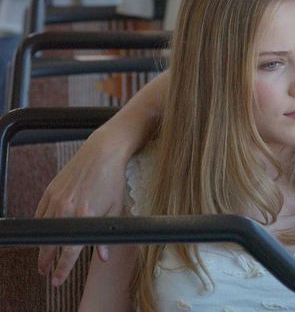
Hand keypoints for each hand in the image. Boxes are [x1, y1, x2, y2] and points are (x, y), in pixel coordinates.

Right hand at [35, 128, 128, 285]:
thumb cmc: (112, 179)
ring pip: (43, 230)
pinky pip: (40, 214)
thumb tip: (103, 256)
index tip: (57, 279)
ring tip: (43, 257)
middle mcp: (66, 208)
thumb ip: (106, 235)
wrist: (102, 153)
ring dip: (42, 245)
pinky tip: (43, 233)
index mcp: (85, 215)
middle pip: (50, 243)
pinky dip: (41, 226)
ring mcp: (56, 199)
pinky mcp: (50, 190)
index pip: (69, 250)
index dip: (62, 268)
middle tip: (45, 272)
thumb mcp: (115, 209)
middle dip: (46, 261)